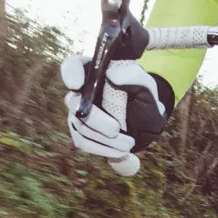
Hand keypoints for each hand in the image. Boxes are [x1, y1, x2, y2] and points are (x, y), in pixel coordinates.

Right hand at [60, 57, 170, 174]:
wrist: (147, 124)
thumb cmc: (145, 99)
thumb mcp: (147, 87)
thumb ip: (134, 77)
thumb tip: (113, 75)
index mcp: (95, 71)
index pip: (73, 66)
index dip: (71, 74)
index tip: (77, 85)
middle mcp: (82, 90)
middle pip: (74, 102)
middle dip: (95, 120)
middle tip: (116, 131)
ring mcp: (78, 111)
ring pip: (79, 125)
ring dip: (104, 139)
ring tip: (129, 144)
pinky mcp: (79, 131)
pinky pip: (82, 141)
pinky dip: (102, 149)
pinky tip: (120, 152)